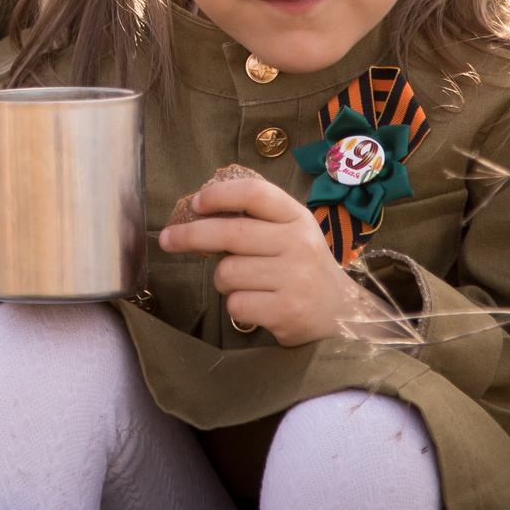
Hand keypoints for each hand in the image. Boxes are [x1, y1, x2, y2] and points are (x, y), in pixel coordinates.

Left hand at [156, 176, 378, 346]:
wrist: (343, 316)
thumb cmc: (304, 270)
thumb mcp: (292, 234)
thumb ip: (257, 221)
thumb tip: (199, 211)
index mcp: (298, 218)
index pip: (255, 193)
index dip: (219, 195)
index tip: (195, 203)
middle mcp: (299, 244)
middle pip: (230, 233)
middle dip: (190, 235)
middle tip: (166, 239)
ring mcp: (294, 279)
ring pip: (227, 272)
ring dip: (224, 281)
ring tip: (247, 286)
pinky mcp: (286, 311)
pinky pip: (235, 304)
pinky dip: (237, 307)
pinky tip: (258, 306)